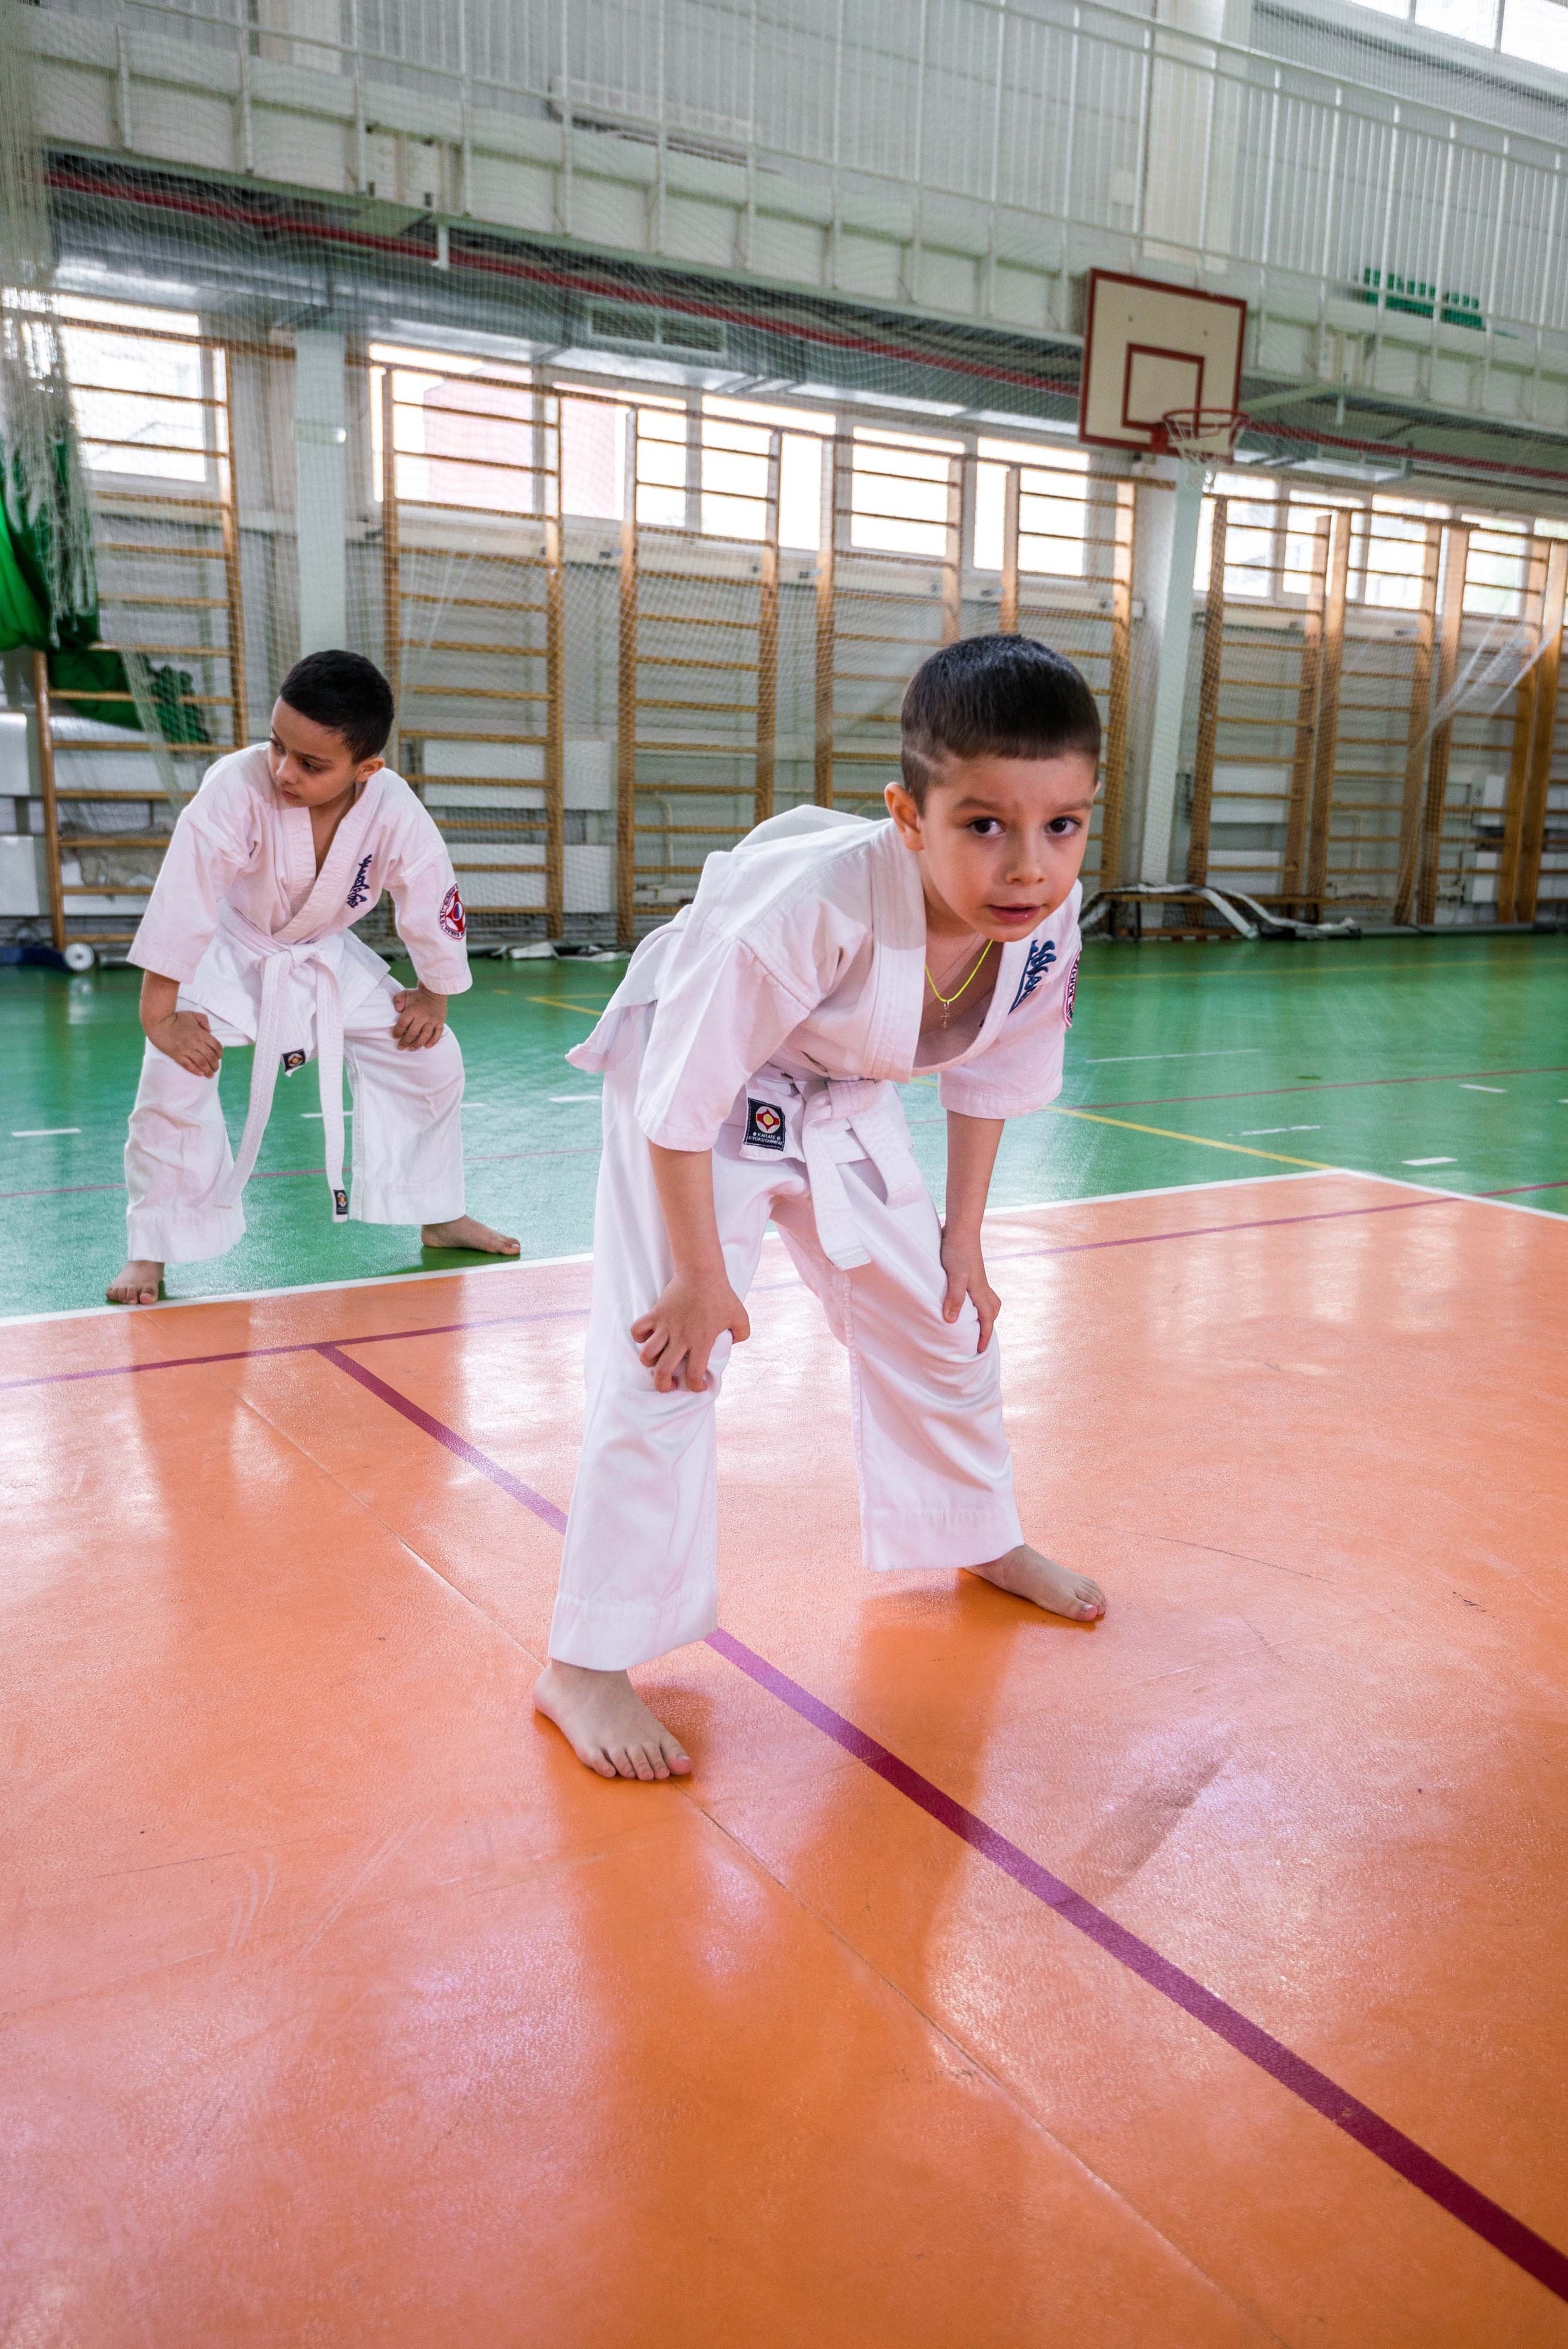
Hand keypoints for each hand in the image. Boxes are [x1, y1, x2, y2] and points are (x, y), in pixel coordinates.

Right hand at [147, 1008, 221, 1076]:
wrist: (159, 1023)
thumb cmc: (176, 1018)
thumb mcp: (192, 1015)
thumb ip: (204, 1021)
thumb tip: (210, 1031)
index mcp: (200, 1033)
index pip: (215, 1046)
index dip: (219, 1053)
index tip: (219, 1057)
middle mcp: (195, 1042)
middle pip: (210, 1057)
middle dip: (215, 1065)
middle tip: (215, 1069)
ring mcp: (186, 1050)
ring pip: (201, 1063)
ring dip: (208, 1071)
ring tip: (210, 1075)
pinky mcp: (177, 1055)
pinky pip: (188, 1065)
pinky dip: (195, 1070)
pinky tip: (200, 1074)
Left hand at [392, 985, 446, 1049]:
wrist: (435, 991)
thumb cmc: (417, 995)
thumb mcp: (405, 994)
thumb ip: (398, 1000)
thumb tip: (397, 1009)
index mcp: (412, 1010)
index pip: (402, 1024)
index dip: (397, 1032)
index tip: (394, 1037)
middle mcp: (423, 1016)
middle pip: (413, 1033)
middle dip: (405, 1042)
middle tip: (401, 1047)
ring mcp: (432, 1020)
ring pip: (425, 1036)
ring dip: (417, 1044)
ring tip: (412, 1048)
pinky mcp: (440, 1022)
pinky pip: (437, 1034)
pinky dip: (433, 1041)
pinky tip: (427, 1046)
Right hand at [631, 1267, 750, 1393]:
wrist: (701, 1271)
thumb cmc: (722, 1294)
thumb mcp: (740, 1316)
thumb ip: (742, 1334)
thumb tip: (733, 1343)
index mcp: (702, 1341)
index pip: (694, 1375)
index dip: (695, 1387)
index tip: (699, 1384)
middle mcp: (681, 1338)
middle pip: (662, 1372)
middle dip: (663, 1385)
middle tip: (670, 1383)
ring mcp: (666, 1326)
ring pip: (647, 1355)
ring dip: (649, 1363)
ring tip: (657, 1361)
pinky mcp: (656, 1314)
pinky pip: (637, 1330)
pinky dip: (639, 1338)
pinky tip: (649, 1337)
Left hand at [940, 1227, 1000, 1352]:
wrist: (961, 1228)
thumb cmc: (958, 1251)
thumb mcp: (955, 1275)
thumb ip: (954, 1297)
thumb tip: (952, 1321)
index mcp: (980, 1291)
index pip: (987, 1319)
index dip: (984, 1336)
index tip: (980, 1350)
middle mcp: (981, 1286)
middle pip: (992, 1310)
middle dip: (988, 1325)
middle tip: (979, 1338)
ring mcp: (976, 1279)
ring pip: (987, 1300)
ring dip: (983, 1312)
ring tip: (972, 1322)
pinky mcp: (969, 1271)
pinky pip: (977, 1292)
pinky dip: (974, 1301)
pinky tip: (962, 1300)